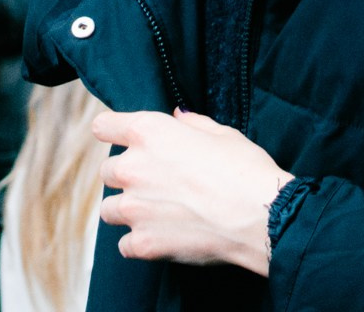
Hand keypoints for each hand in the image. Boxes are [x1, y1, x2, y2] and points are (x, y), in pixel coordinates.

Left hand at [93, 107, 293, 273]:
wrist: (260, 215)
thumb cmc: (244, 167)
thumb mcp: (220, 133)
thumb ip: (190, 123)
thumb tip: (179, 118)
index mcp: (148, 132)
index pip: (103, 126)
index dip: (112, 132)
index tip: (120, 139)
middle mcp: (133, 167)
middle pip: (107, 171)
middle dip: (126, 175)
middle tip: (153, 182)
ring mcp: (134, 207)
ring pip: (108, 209)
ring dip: (127, 209)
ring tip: (155, 212)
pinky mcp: (142, 242)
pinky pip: (124, 243)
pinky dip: (139, 241)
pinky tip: (161, 236)